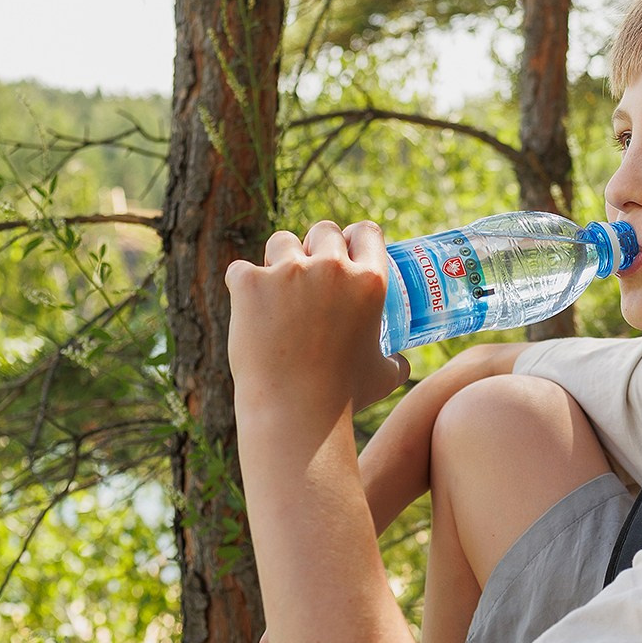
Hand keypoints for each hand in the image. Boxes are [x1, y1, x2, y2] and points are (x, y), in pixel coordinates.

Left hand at [226, 220, 409, 435]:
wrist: (294, 411)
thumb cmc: (343, 397)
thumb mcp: (384, 377)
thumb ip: (396, 362)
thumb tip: (401, 362)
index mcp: (369, 281)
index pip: (366, 232)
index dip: (354, 237)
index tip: (344, 247)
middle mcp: (332, 267)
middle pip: (322, 230)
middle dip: (314, 246)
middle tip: (306, 272)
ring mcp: (288, 272)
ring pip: (280, 242)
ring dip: (278, 259)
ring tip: (275, 289)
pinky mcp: (250, 283)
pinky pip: (241, 270)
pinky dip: (242, 288)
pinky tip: (247, 308)